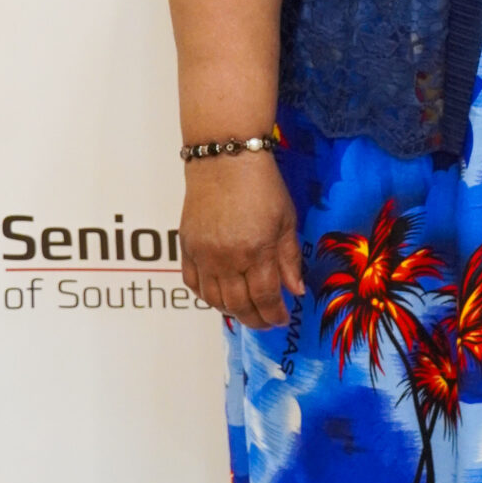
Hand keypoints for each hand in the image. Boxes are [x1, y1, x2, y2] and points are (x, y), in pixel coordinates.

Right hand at [180, 149, 303, 328]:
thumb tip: (295, 291)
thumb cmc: (262, 185)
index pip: (265, 297)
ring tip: (246, 311)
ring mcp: (203, 255)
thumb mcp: (286, 220)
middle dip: (256, 319)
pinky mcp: (186, 247)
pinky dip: (207, 296)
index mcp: (256, 251)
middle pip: (239, 305)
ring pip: (215, 300)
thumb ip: (289, 258)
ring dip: (232, 311)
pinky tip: (220, 297)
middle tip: (266, 321)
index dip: (275, 314)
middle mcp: (227, 259)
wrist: (225, 160)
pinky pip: (193, 283)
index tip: (282, 319)